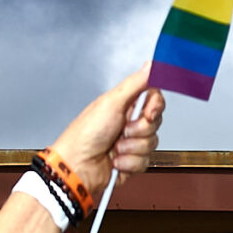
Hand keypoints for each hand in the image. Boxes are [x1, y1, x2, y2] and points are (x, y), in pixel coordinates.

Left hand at [48, 71, 164, 198]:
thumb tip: (151, 65)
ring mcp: (131, 143)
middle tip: (122, 130)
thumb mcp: (112, 102)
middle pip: (155, 122)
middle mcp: (129, 122)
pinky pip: (144, 162)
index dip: (155, 107)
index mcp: (125, 104)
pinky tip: (115, 161)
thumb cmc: (85, 134)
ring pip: (151, 144)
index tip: (148, 113)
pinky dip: (128, 163)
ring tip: (114, 147)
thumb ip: (136, 83)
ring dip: (131, 148)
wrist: (77, 166)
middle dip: (139, 130)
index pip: (154, 99)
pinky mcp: (131, 163)